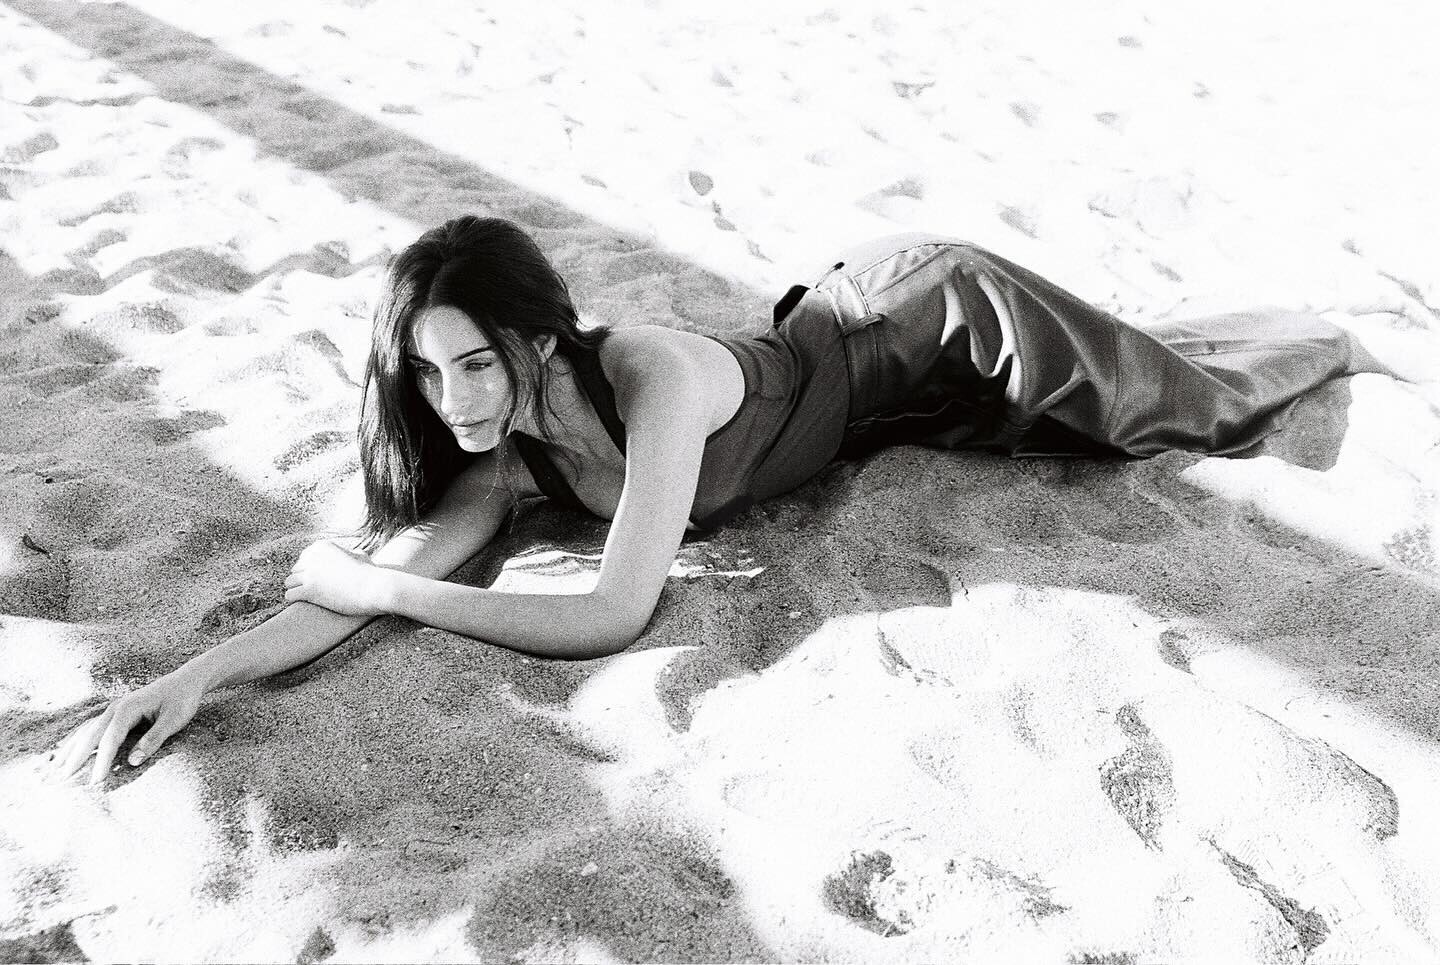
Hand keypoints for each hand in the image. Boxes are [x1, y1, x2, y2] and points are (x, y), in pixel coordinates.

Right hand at [48, 667, 204, 785]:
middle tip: (64, 779)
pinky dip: (80, 739)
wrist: (186, 680)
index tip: (96, 781)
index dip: (101, 762)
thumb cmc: (182, 699)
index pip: (110, 740)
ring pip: (87, 730)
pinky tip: (71, 749)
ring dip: (72, 748)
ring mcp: (115, 709)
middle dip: (76, 757)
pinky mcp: (118, 712)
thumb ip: (153, 739)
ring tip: (57, 766)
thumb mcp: (173, 720)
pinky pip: (93, 727)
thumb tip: (132, 762)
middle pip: (91, 735)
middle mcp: (116, 707)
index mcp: (128, 708)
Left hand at [283, 539, 390, 616]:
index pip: (304, 558)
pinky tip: (305, 604)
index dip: (310, 570)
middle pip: (295, 570)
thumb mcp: (362, 557)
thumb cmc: (371, 574)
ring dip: (297, 590)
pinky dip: (295, 601)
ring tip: (307, 598)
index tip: (318, 580)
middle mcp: (312, 557)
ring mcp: (309, 574)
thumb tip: (355, 553)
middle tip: (314, 591)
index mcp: (322, 547)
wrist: (374, 588)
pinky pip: (289, 595)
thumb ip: (353, 553)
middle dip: (303, 580)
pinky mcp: (309, 590)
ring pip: (289, 582)